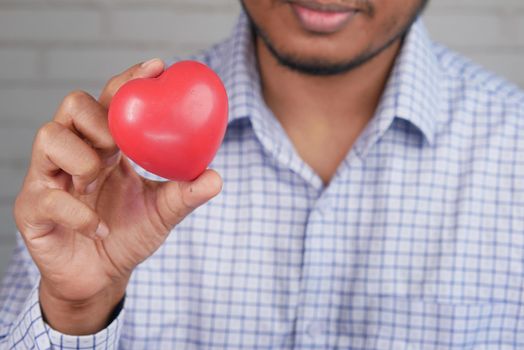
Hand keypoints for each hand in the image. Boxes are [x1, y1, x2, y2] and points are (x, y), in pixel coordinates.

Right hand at [13, 59, 222, 334]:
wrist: (101, 277)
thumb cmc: (127, 235)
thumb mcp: (162, 212)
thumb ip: (185, 193)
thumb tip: (216, 177)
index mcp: (106, 147)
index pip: (111, 102)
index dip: (129, 82)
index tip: (157, 67)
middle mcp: (75, 153)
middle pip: (72, 105)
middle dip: (99, 118)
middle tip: (119, 143)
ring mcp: (49, 178)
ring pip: (49, 136)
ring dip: (83, 156)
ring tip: (100, 179)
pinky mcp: (32, 209)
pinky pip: (48, 196)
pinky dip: (79, 212)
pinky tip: (99, 226)